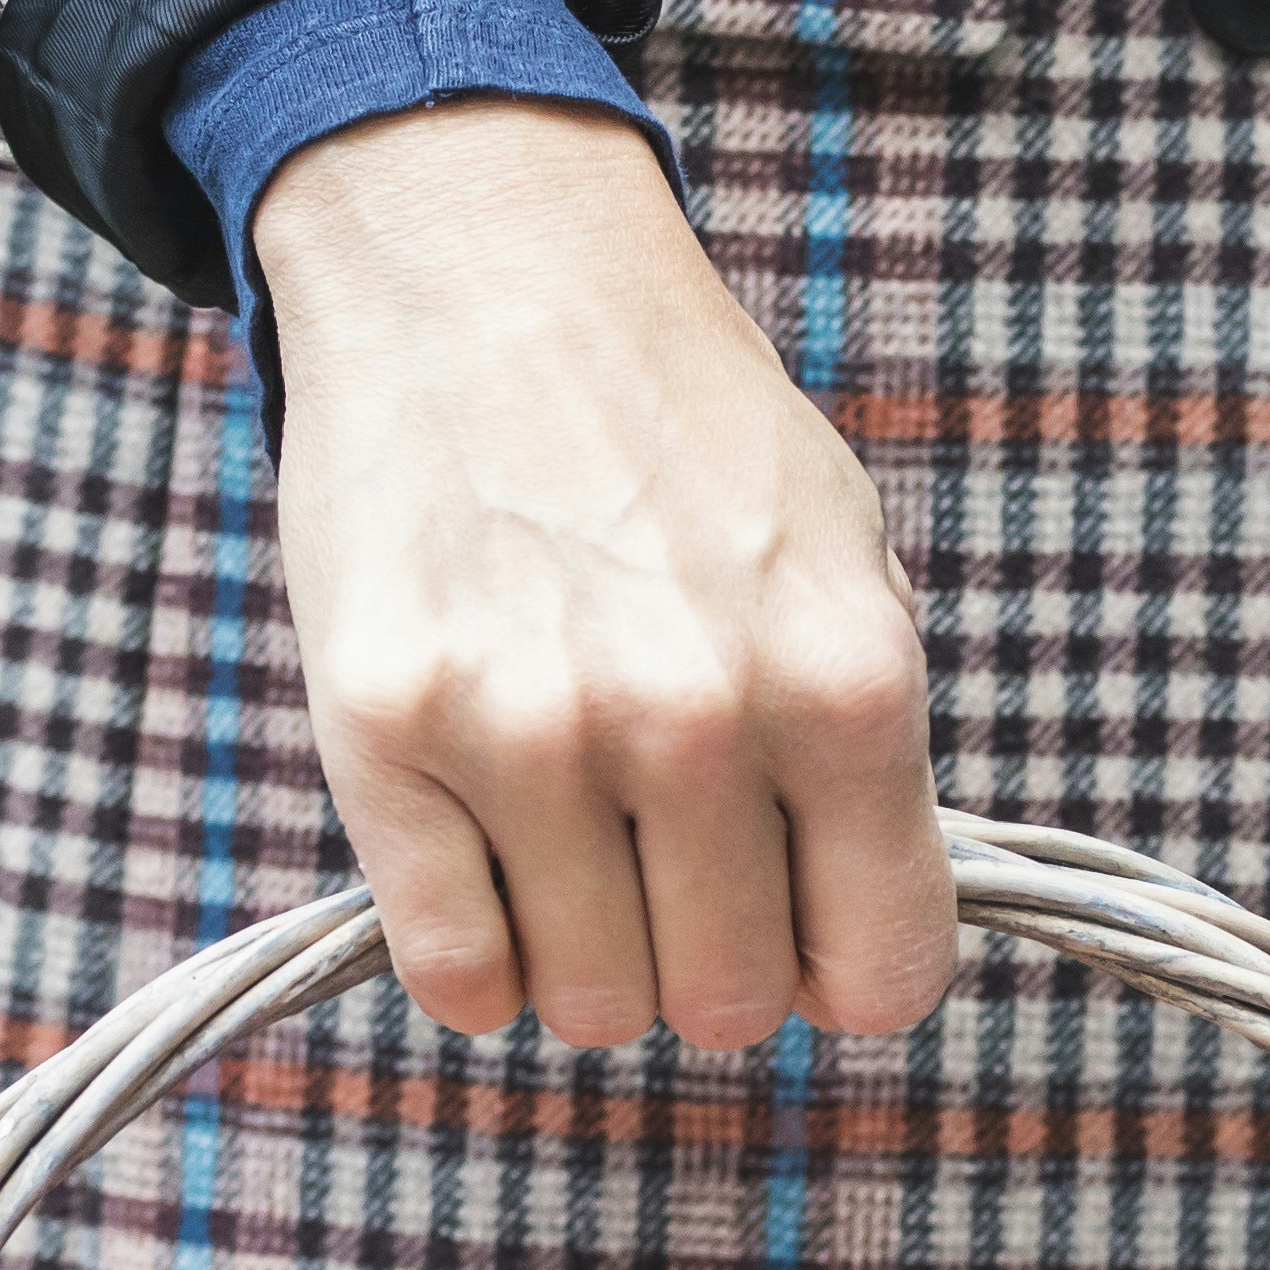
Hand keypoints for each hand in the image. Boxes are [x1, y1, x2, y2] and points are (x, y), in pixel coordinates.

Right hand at [252, 97, 956, 1050]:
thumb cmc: (677, 433)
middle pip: (727, 1002)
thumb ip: (861, 762)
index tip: (794, 919)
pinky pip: (456, 970)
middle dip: (703, 957)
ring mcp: (533, 729)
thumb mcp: (842, 566)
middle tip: (662, 858)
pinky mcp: (387, 732)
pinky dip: (477, 957)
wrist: (487, 267)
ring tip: (570, 838)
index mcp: (844, 680)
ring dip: (585, 953)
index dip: (837, 969)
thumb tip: (850, 954)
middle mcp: (698, 717)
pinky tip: (485, 862)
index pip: (882, 971)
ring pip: (590, 1003)